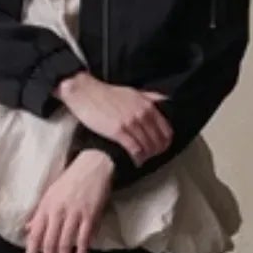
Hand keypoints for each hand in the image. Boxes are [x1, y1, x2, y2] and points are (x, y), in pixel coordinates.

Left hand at [23, 149, 113, 252]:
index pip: (35, 234)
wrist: (93, 166)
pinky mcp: (90, 215)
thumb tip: (27, 230)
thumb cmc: (70, 181)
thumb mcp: (50, 195)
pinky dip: (81, 252)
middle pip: (49, 242)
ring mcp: (75, 214)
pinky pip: (84, 238)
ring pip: (66, 242)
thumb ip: (39, 214)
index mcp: (46, 207)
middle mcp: (58, 212)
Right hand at [55, 71, 172, 167]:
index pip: (166, 130)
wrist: (85, 93)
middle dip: (156, 152)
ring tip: (142, 159)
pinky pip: (135, 150)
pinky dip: (137, 158)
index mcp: (148, 105)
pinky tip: (135, 161)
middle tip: (151, 157)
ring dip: (146, 156)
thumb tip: (164, 102)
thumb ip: (150, 98)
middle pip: (158, 141)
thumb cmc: (108, 93)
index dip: (165, 143)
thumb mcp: (134, 92)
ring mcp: (130, 123)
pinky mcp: (118, 131)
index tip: (160, 148)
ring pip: (148, 147)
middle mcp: (142, 114)